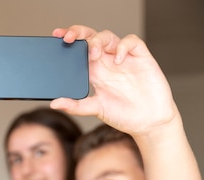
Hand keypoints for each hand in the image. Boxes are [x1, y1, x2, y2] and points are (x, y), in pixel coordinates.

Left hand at [50, 25, 178, 137]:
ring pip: (108, 37)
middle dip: (79, 33)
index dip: (69, 41)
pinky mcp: (141, 58)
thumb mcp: (96, 110)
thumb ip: (76, 106)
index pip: (78, 51)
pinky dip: (123, 46)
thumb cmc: (123, 115)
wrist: (149, 122)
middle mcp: (107, 62)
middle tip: (68, 37)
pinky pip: (131, 42)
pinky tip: (117, 60)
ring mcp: (123, 58)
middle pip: (91, 38)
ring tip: (94, 54)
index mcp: (94, 72)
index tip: (56, 37)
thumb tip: (54, 104)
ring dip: (98, 41)